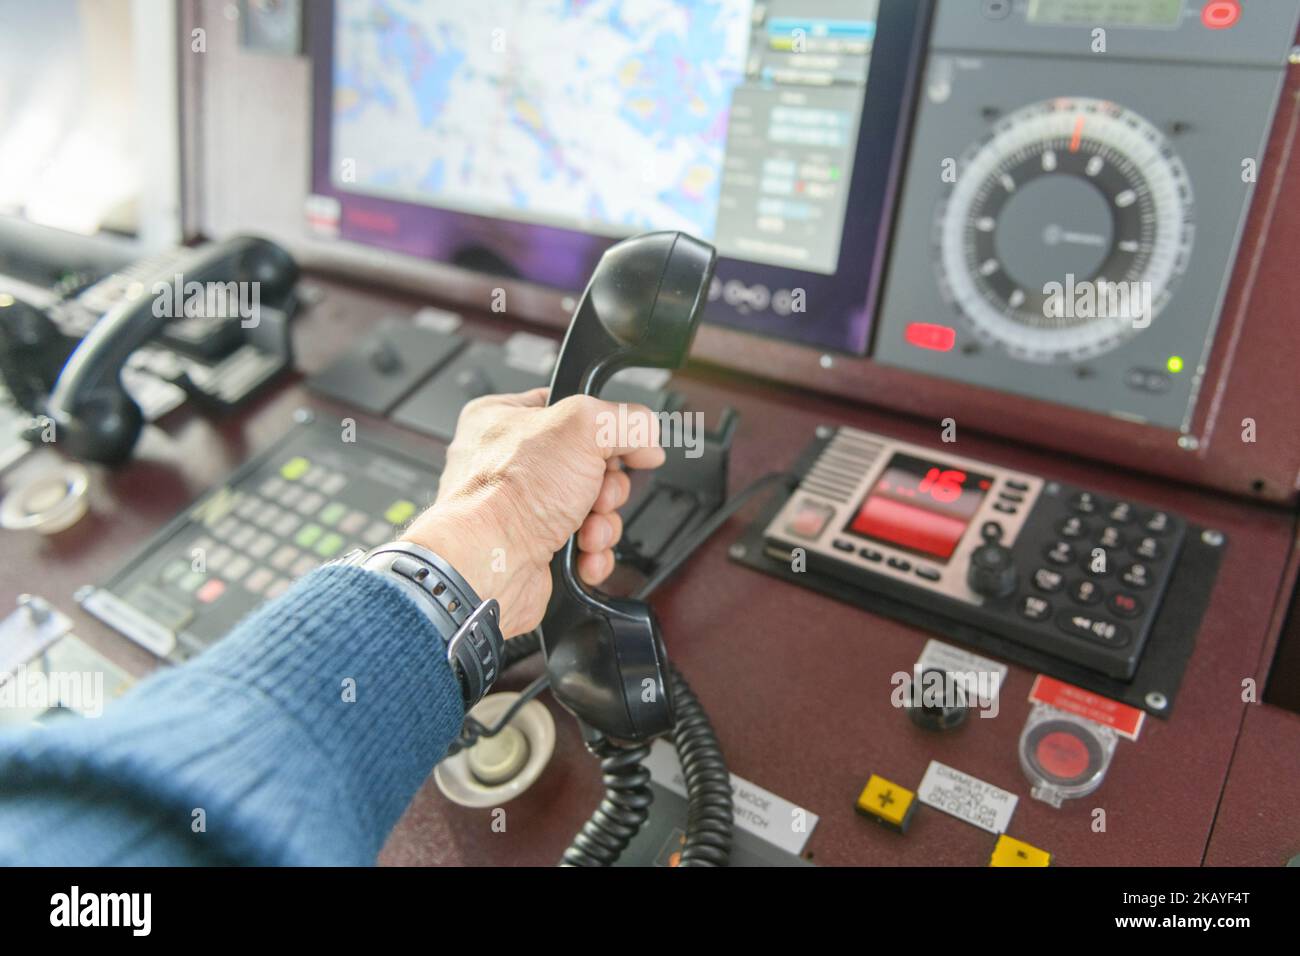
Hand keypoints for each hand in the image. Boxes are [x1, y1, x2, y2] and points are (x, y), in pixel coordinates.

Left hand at [400, 387, 663, 636]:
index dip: (606, 433)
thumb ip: (625, 420)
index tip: (626, 448)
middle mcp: (509, 463)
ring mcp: (520, 509)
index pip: (574, 413)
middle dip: (606, 489)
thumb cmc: (507, 497)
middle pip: (591, 465)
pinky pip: (581, 546)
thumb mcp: (582, 428)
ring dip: (602, 524)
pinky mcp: (532, 549)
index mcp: (505, 418)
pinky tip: (583, 553)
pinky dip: (591, 554)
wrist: (488, 566)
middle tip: (597, 494)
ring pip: (590, 509)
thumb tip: (646, 434)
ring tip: (587, 530)